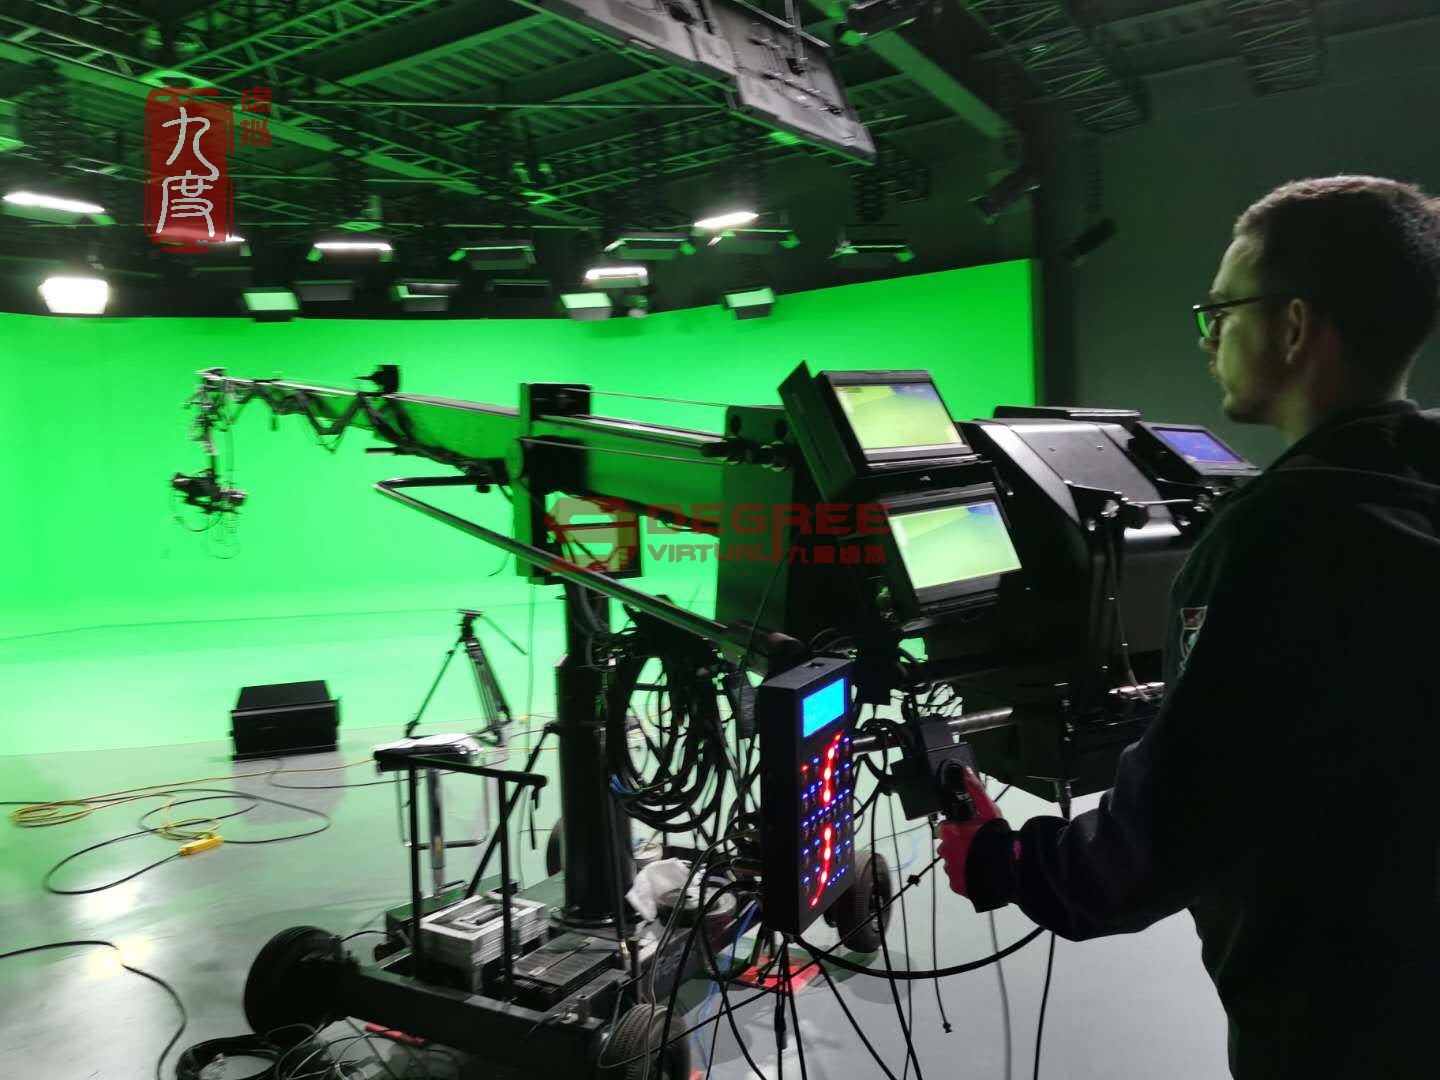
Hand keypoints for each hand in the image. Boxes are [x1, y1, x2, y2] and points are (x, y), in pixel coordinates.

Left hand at [937, 767, 1004, 901]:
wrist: (1008, 869)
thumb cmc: (997, 838)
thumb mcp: (989, 810)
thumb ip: (975, 790)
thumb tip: (965, 771)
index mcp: (949, 832)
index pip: (945, 828)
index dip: (956, 829)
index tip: (968, 832)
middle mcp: (944, 850)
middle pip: (947, 845)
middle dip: (958, 845)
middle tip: (976, 846)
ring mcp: (950, 869)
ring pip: (951, 862)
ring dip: (961, 861)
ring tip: (980, 861)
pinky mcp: (956, 885)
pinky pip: (957, 879)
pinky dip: (965, 876)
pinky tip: (979, 873)